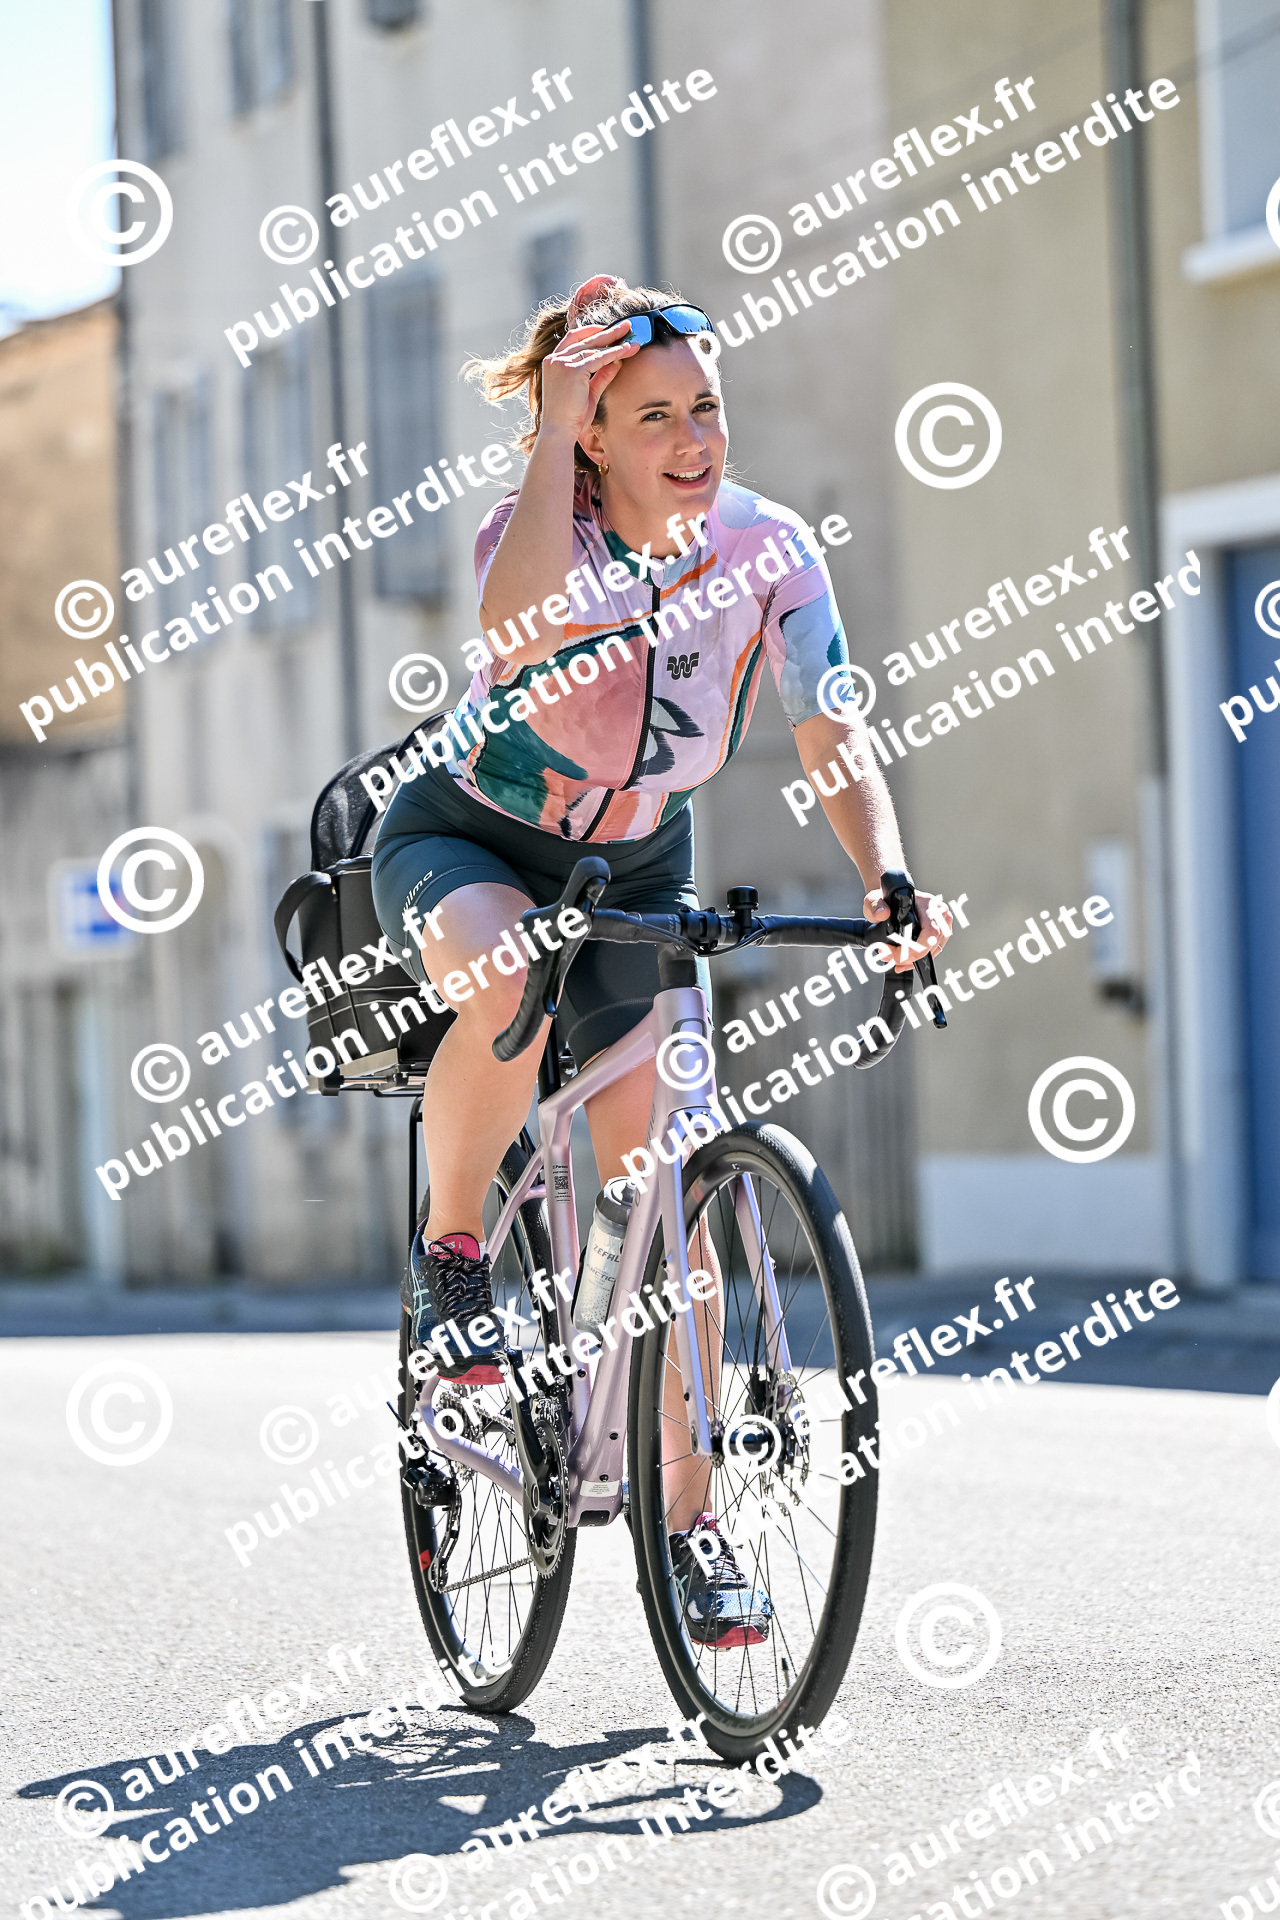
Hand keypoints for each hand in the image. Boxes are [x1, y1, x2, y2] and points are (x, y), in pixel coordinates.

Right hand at [540, 318, 640, 439]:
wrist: (559, 431)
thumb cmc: (571, 417)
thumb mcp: (588, 392)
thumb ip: (600, 376)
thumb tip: (616, 363)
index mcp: (553, 362)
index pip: (574, 338)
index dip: (592, 332)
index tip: (609, 331)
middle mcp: (555, 359)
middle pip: (586, 339)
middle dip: (608, 331)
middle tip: (627, 325)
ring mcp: (562, 363)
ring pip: (594, 347)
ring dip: (615, 342)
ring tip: (633, 338)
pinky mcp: (571, 370)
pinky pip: (598, 358)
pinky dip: (614, 353)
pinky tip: (627, 350)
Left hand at [863, 887, 952, 971]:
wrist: (890, 897)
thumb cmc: (886, 897)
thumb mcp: (875, 899)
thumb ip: (875, 905)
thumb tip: (882, 914)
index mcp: (927, 903)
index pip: (930, 931)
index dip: (915, 949)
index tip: (899, 956)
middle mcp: (938, 911)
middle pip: (932, 943)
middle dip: (911, 957)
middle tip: (893, 960)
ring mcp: (941, 921)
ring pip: (934, 949)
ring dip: (915, 960)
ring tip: (897, 960)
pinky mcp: (940, 930)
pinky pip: (934, 948)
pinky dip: (919, 957)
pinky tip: (906, 959)